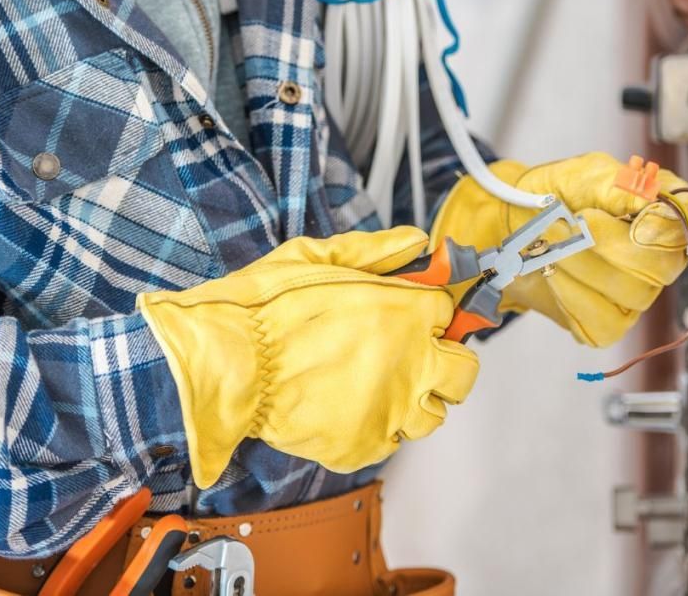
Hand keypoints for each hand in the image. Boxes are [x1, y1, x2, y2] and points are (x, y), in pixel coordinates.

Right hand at [138, 228, 478, 487]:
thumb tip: (415, 242)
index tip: (417, 317)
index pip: (449, 313)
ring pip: (434, 413)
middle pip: (463, 371)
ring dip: (415, 399)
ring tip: (378, 386)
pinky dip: (379, 428)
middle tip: (412, 356)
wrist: (224, 363)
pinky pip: (393, 442)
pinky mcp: (364, 445)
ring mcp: (390, 409)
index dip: (431, 314)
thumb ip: (374, 250)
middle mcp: (409, 362)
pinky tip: (350, 408)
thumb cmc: (263, 309)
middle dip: (444, 361)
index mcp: (405, 311)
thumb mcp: (315, 257)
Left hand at [431, 152, 687, 346]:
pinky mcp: (606, 323)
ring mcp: (632, 295)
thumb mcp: (583, 174)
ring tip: (550, 246)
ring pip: (629, 294)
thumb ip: (617, 183)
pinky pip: (602, 323)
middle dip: (604, 245)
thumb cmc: (553, 196)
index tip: (620, 215)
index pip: (681, 226)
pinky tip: (552, 275)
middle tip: (564, 225)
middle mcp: (655, 259)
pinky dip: (570, 296)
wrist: (512, 225)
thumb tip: (648, 197)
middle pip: (657, 267)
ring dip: (579, 266)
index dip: (658, 225)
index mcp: (658, 217)